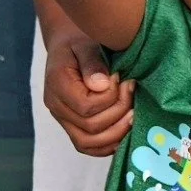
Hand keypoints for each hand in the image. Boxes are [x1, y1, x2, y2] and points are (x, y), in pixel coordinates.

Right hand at [43, 34, 134, 156]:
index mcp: (57, 85)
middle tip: (132, 93)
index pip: (86, 106)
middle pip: (90, 127)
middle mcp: (56, 107)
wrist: (69, 48)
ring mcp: (63, 120)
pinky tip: (126, 130)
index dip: (111, 98)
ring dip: (117, 132)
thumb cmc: (80, 43)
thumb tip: (102, 85)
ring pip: (89, 143)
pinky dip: (109, 144)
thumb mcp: (86, 44)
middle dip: (119, 112)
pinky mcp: (73, 128)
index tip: (123, 80)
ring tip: (134, 114)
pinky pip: (89, 147)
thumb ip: (93, 63)